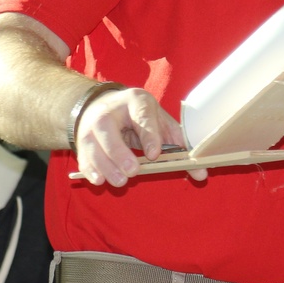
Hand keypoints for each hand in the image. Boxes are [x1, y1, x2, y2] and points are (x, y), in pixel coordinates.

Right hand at [74, 87, 206, 186]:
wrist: (105, 107)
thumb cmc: (140, 117)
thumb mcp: (162, 124)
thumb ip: (180, 147)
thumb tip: (202, 174)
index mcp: (136, 101)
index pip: (142, 116)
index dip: (149, 136)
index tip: (154, 154)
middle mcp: (110, 111)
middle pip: (109, 130)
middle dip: (120, 153)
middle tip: (133, 172)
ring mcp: (91, 125)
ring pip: (93, 145)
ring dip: (105, 165)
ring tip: (119, 181)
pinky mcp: (81, 140)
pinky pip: (83, 156)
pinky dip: (90, 170)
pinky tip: (99, 180)